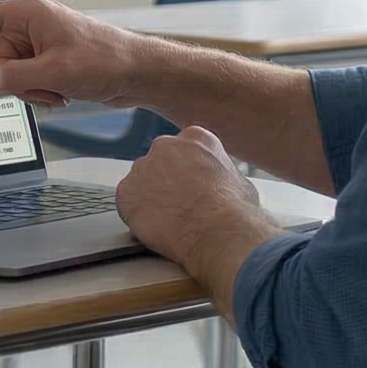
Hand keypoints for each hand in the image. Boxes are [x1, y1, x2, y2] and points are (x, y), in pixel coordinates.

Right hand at [0, 0, 156, 107]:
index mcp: (25, 14)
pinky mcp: (46, 62)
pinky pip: (25, 82)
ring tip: (60, 90)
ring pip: (9, 76)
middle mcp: (27, 26)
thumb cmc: (104, 61)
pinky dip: (39, 93)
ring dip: (30, 90)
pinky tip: (63, 94)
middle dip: (14, 80)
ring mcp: (37, 45)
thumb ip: (13, 79)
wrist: (138, 72)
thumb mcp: (54, 73)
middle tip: (46, 85)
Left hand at [116, 127, 276, 272]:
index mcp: (195, 138)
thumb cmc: (233, 209)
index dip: (187, 170)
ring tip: (169, 220)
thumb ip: (221, 174)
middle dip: (166, 181)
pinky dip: (136, 214)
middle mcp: (165, 146)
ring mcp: (142, 167)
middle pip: (160, 162)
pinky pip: (127, 202)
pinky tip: (155, 227)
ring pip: (142, 182)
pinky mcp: (126, 191)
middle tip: (179, 205)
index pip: (184, 150)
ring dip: (150, 197)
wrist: (216, 229)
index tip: (191, 185)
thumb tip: (223, 183)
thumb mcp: (240, 181)